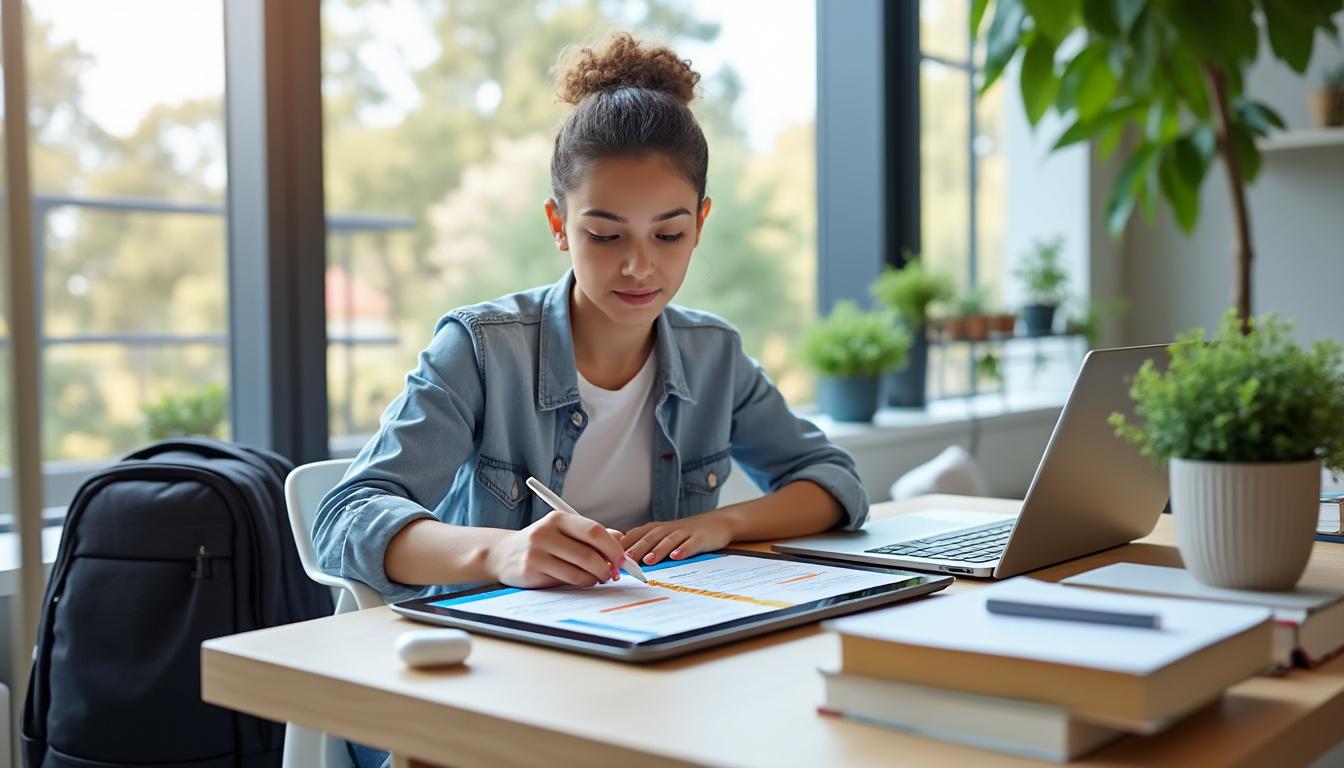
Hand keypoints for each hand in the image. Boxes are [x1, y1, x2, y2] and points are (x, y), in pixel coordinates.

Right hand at [486, 511, 628, 588]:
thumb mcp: (564, 532)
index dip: (613, 547)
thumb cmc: (542, 543)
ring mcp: (537, 551)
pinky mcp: (532, 569)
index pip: (594, 530)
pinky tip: (584, 581)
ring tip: (598, 577)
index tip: (623, 559)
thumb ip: (591, 535)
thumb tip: (621, 540)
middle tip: (614, 573)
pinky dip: (583, 583)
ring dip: (596, 577)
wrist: (503, 554)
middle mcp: (546, 531)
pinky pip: (568, 580)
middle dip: (608, 565)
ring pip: (580, 569)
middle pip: (589, 551)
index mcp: (559, 518)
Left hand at [621, 515, 733, 566]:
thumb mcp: (663, 537)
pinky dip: (684, 549)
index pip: (635, 535)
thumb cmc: (685, 534)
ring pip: (669, 540)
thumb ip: (644, 546)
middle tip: (624, 562)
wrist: (718, 523)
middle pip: (650, 537)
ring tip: (648, 560)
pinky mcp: (701, 537)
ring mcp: (685, 532)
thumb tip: (620, 562)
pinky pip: (692, 543)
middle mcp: (668, 529)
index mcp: (656, 529)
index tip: (611, 560)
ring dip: (658, 550)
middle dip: (636, 549)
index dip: (623, 547)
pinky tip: (677, 556)